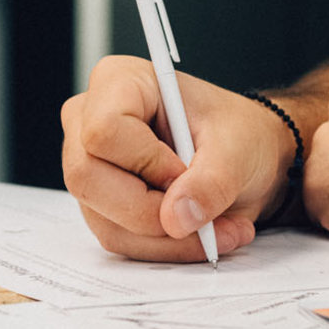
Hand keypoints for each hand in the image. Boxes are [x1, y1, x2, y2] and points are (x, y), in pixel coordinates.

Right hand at [61, 56, 285, 260]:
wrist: (240, 158)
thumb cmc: (234, 132)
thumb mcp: (237, 147)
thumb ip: (211, 180)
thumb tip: (176, 218)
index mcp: (119, 82)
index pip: (104, 130)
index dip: (145, 162)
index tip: (184, 171)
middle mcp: (89, 120)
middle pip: (89, 179)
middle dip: (152, 211)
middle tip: (205, 215)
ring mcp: (89, 164)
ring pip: (106, 220)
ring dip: (168, 239)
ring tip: (219, 229)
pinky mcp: (99, 203)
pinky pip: (119, 239)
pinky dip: (165, 247)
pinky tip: (200, 234)